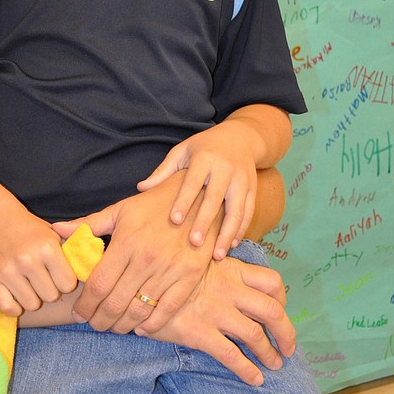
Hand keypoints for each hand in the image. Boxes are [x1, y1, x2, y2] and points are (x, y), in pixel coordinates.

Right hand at [0, 205, 76, 315]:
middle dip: (49, 290)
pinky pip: (9, 308)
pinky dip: (14, 306)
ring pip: (31, 304)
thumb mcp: (55, 235)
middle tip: (43, 279)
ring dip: (32, 298)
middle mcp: (28, 259)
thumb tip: (95, 272)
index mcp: (47, 248)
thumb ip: (74, 252)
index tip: (58, 275)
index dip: (65, 282)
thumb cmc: (32, 232)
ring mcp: (8, 270)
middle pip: (50, 296)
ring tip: (29, 284)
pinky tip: (16, 294)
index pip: (68, 285)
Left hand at [53, 180, 216, 334]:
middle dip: (99, 320)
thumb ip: (88, 224)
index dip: (85, 305)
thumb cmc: (155, 204)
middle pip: (115, 303)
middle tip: (93, 324)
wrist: (200, 198)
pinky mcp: (190, 277)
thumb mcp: (121, 210)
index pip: (98, 284)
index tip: (78, 313)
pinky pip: (168, 309)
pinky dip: (153, 324)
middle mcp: (146, 259)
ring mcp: (170, 270)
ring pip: (139, 310)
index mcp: (126, 243)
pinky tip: (141, 328)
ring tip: (113, 327)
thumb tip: (57, 231)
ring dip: (123, 326)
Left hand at [137, 122, 258, 258]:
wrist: (241, 138)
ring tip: (217, 256)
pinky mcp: (253, 189)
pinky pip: (248, 212)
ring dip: (227, 234)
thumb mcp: (182, 151)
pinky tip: (231, 246)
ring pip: (236, 210)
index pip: (192, 182)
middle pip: (215, 199)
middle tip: (195, 243)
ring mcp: (242, 180)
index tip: (174, 220)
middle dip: (205, 222)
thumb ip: (163, 171)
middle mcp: (226, 169)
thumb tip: (140, 188)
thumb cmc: (203, 147)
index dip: (184, 201)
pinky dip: (241, 230)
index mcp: (205, 158)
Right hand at [143, 255, 294, 385]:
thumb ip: (213, 269)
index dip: (283, 299)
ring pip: (255, 335)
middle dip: (287, 333)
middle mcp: (227, 290)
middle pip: (273, 311)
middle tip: (288, 348)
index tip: (281, 310)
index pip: (271, 281)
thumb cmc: (163, 271)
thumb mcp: (193, 261)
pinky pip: (232, 355)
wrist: (133, 283)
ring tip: (275, 364)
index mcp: (229, 270)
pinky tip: (255, 379)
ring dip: (271, 353)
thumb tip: (226, 280)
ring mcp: (214, 312)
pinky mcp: (199, 333)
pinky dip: (248, 370)